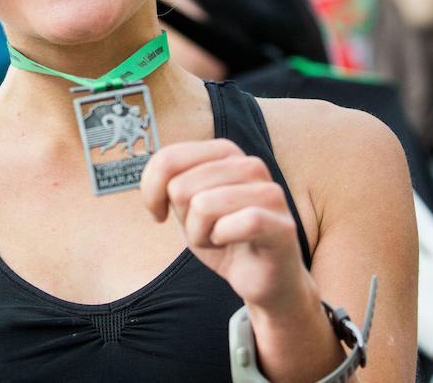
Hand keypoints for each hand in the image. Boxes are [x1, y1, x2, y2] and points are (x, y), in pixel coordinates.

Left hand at [141, 138, 311, 311]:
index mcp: (226, 153)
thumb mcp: (186, 206)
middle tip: (205, 231)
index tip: (158, 212)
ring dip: (200, 234)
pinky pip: (230, 225)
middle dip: (182, 219)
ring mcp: (269, 193)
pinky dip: (219, 240)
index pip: (169, 158)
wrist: (264, 278)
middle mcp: (250, 165)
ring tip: (219, 239)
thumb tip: (154, 174)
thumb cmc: (224, 238)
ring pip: (202, 206)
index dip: (151, 190)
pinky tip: (231, 244)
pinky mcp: (281, 225)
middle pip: (181, 187)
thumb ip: (171, 182)